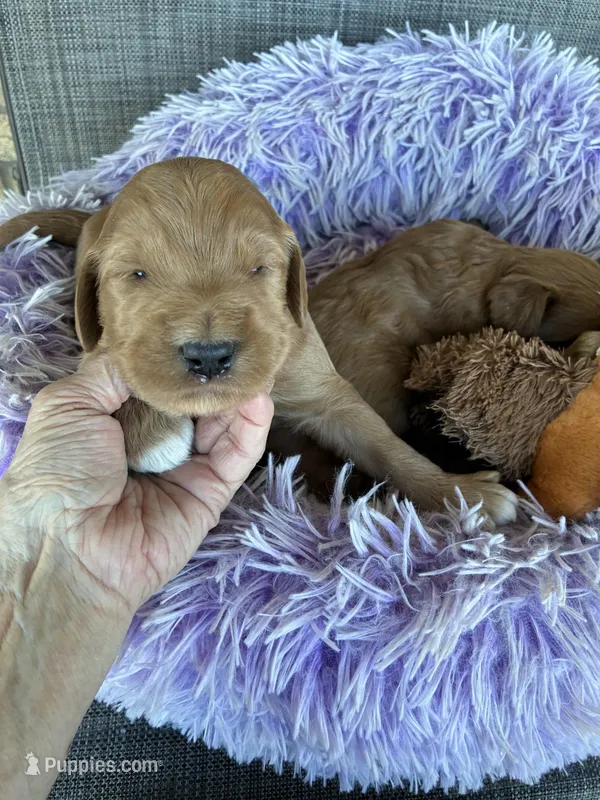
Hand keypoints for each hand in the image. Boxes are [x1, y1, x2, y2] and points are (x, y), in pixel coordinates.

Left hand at [0, 350, 273, 614]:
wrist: (68, 548)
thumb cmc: (58, 471)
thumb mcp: (68, 403)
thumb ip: (112, 370)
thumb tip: (152, 347)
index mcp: (117, 418)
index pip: (157, 379)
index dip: (177, 354)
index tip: (201, 323)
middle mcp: (155, 439)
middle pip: (194, 398)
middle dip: (213, 371)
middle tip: (236, 338)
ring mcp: (186, 466)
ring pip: (222, 422)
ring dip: (238, 392)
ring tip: (254, 360)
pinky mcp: (211, 492)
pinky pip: (237, 455)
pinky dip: (252, 425)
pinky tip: (259, 395)